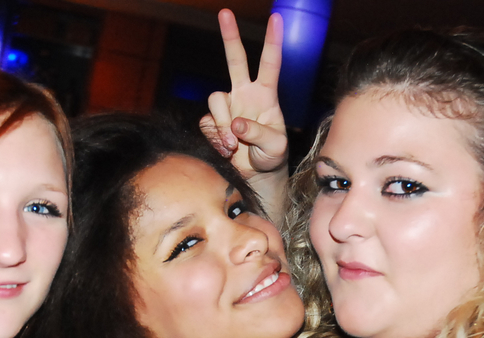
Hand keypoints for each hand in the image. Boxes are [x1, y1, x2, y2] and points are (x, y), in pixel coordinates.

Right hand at [199, 10, 287, 219]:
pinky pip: (207, 124)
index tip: (276, 18)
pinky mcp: (213, 123)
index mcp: (265, 95)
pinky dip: (216, 138)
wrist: (256, 176)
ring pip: (215, 100)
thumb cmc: (272, 157)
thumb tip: (236, 124)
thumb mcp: (275, 147)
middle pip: (235, 60)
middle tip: (225, 13)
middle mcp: (244, 95)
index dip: (272, 41)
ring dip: (221, 125)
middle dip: (229, 37)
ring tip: (233, 146)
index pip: (269, 63)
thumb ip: (259, 133)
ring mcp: (227, 108)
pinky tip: (226, 150)